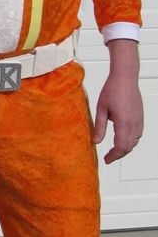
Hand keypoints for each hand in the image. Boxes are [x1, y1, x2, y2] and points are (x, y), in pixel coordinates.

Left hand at [93, 39, 143, 163]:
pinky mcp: (140, 116)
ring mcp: (139, 120)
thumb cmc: (112, 90)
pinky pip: (138, 134)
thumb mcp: (101, 109)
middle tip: (109, 157)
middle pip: (129, 147)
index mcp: (123, 123)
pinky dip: (131, 140)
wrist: (125, 77)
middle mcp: (134, 123)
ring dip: (125, 147)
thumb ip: (99, 127)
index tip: (106, 159)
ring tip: (114, 149)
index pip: (121, 147)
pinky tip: (122, 137)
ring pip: (135, 141)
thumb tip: (96, 142)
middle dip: (119, 154)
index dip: (113, 156)